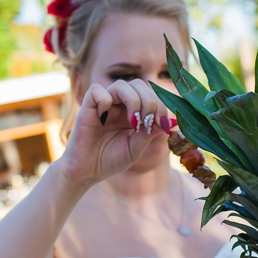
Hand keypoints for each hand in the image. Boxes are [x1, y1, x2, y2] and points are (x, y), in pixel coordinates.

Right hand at [56, 79, 171, 183]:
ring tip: (133, 122)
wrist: (86, 173)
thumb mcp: (135, 148)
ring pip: (121, 85)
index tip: (164, 126)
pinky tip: (105, 118)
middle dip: (150, 102)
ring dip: (133, 100)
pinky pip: (96, 90)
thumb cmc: (109, 160)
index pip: (150, 95)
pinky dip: (105, 100)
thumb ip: (149, 134)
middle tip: (148, 123)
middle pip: (138, 85)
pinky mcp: (87, 108)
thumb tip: (171, 122)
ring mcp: (103, 105)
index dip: (161, 107)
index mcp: (132, 112)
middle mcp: (118, 105)